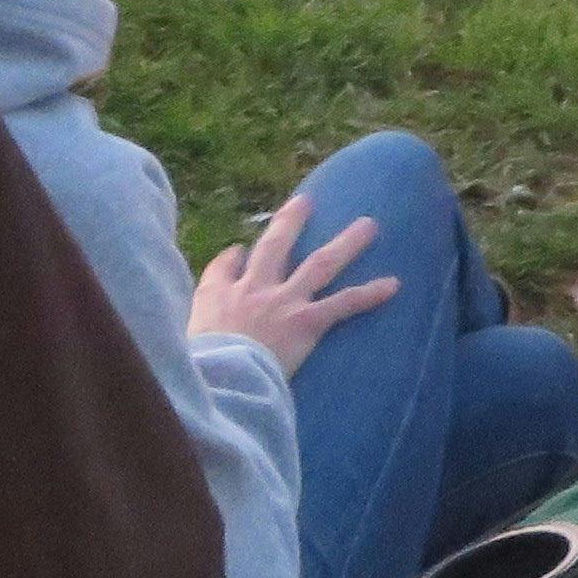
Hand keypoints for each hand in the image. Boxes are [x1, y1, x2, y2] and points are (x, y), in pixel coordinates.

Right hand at [188, 196, 397, 375]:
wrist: (218, 376)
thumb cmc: (198, 367)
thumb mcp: (183, 338)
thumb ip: (195, 327)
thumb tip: (195, 330)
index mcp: (218, 295)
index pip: (225, 267)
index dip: (234, 257)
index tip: (241, 250)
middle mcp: (254, 289)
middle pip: (274, 246)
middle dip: (291, 222)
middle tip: (306, 201)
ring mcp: (283, 302)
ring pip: (319, 264)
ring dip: (346, 244)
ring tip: (369, 225)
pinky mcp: (305, 321)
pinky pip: (343, 304)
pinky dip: (368, 294)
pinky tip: (393, 285)